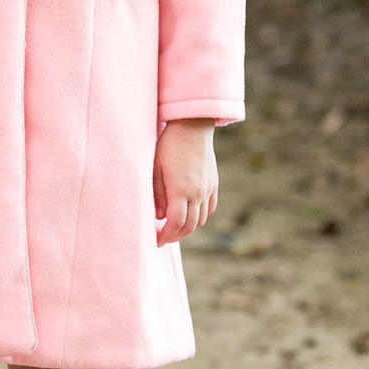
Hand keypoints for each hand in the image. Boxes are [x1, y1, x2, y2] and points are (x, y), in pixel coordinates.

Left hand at [153, 118, 217, 246]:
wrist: (192, 127)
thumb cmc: (168, 146)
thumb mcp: (155, 169)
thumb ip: (156, 195)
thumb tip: (159, 217)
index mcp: (181, 190)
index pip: (175, 223)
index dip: (166, 236)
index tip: (156, 241)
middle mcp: (197, 192)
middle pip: (189, 226)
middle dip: (176, 236)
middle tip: (164, 238)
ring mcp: (208, 189)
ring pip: (201, 219)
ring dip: (188, 228)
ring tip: (175, 227)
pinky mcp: (213, 183)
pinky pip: (209, 208)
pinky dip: (200, 216)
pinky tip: (190, 214)